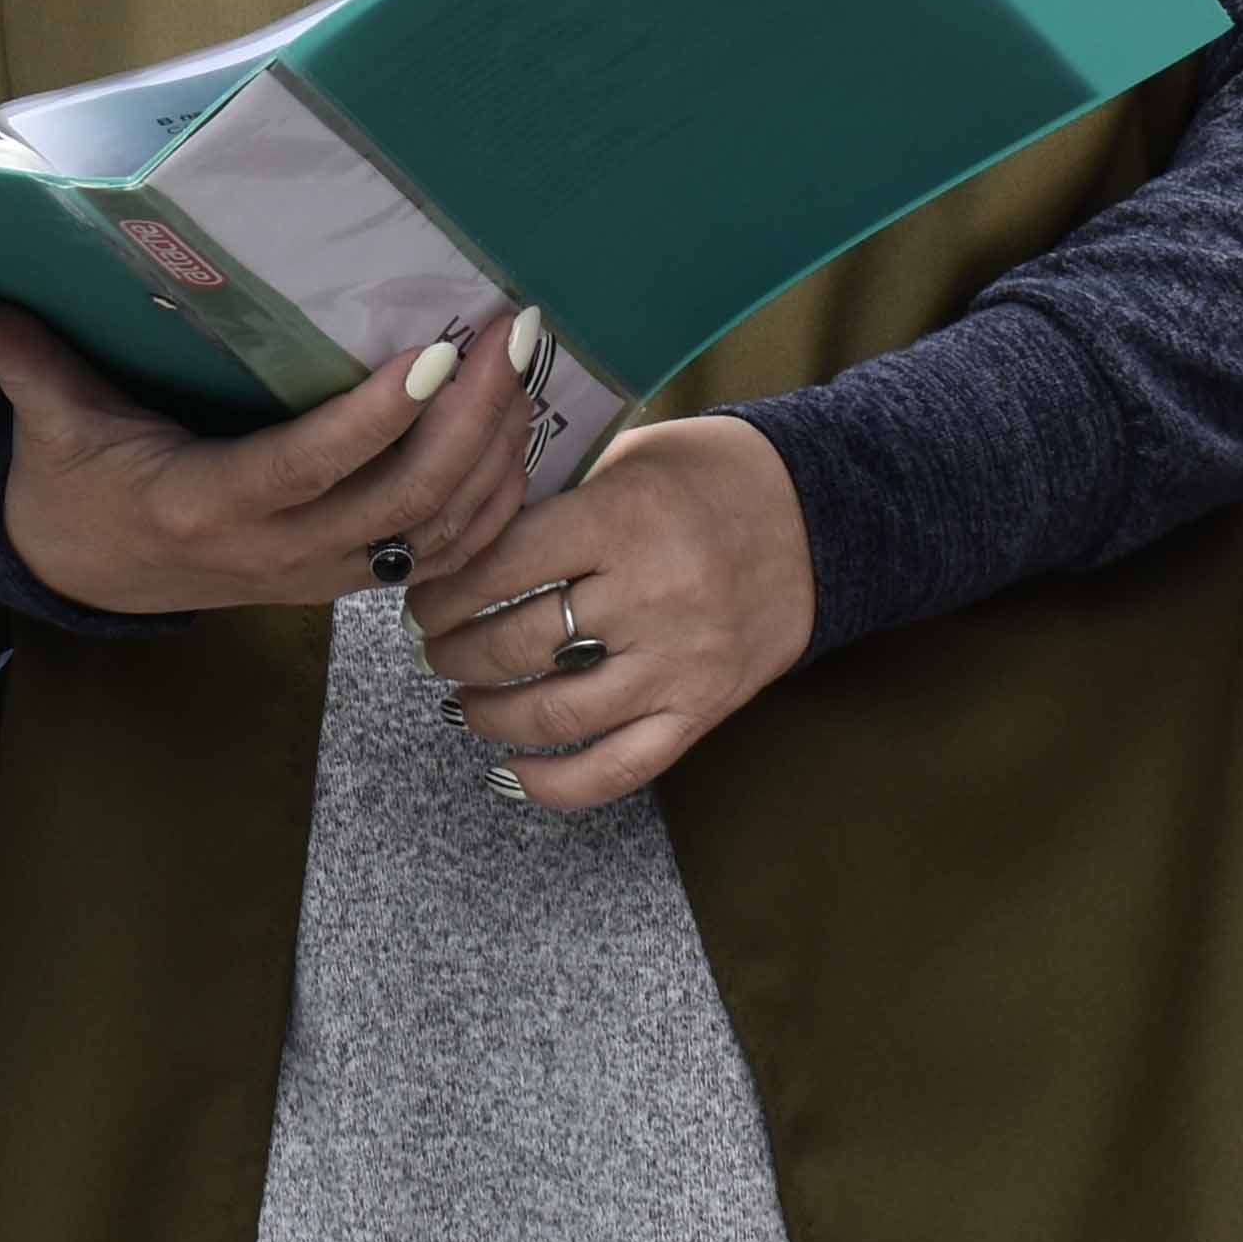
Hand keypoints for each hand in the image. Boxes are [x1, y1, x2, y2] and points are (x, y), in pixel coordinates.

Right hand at [0, 301, 547, 619]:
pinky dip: (496, 503)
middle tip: (514, 336)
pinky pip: (442, 553)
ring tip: (535, 368)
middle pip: (401, 504)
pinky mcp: (346, 577)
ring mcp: (319, 573)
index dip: (381, 417)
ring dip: (498, 457)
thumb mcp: (45, 424)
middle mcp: (275, 552)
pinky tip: (528, 436)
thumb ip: (22, 358)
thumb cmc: (75, 482)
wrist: (88, 573)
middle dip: (473, 422)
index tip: (439, 351)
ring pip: (438, 534)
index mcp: (204, 506)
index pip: (311, 467)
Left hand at [405, 413, 817, 809]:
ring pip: (557, 713)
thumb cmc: (708, 474)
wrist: (823, 512)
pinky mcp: (704, 710)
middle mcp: (652, 596)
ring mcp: (681, 662)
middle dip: (453, 651)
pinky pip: (619, 768)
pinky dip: (554, 783)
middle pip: (519, 643)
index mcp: (623, 519)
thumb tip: (458, 544)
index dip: (444, 588)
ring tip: (461, 696)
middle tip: (430, 645)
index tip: (419, 594)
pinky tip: (508, 772)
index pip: (502, 565)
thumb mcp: (627, 459)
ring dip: (488, 713)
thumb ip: (552, 500)